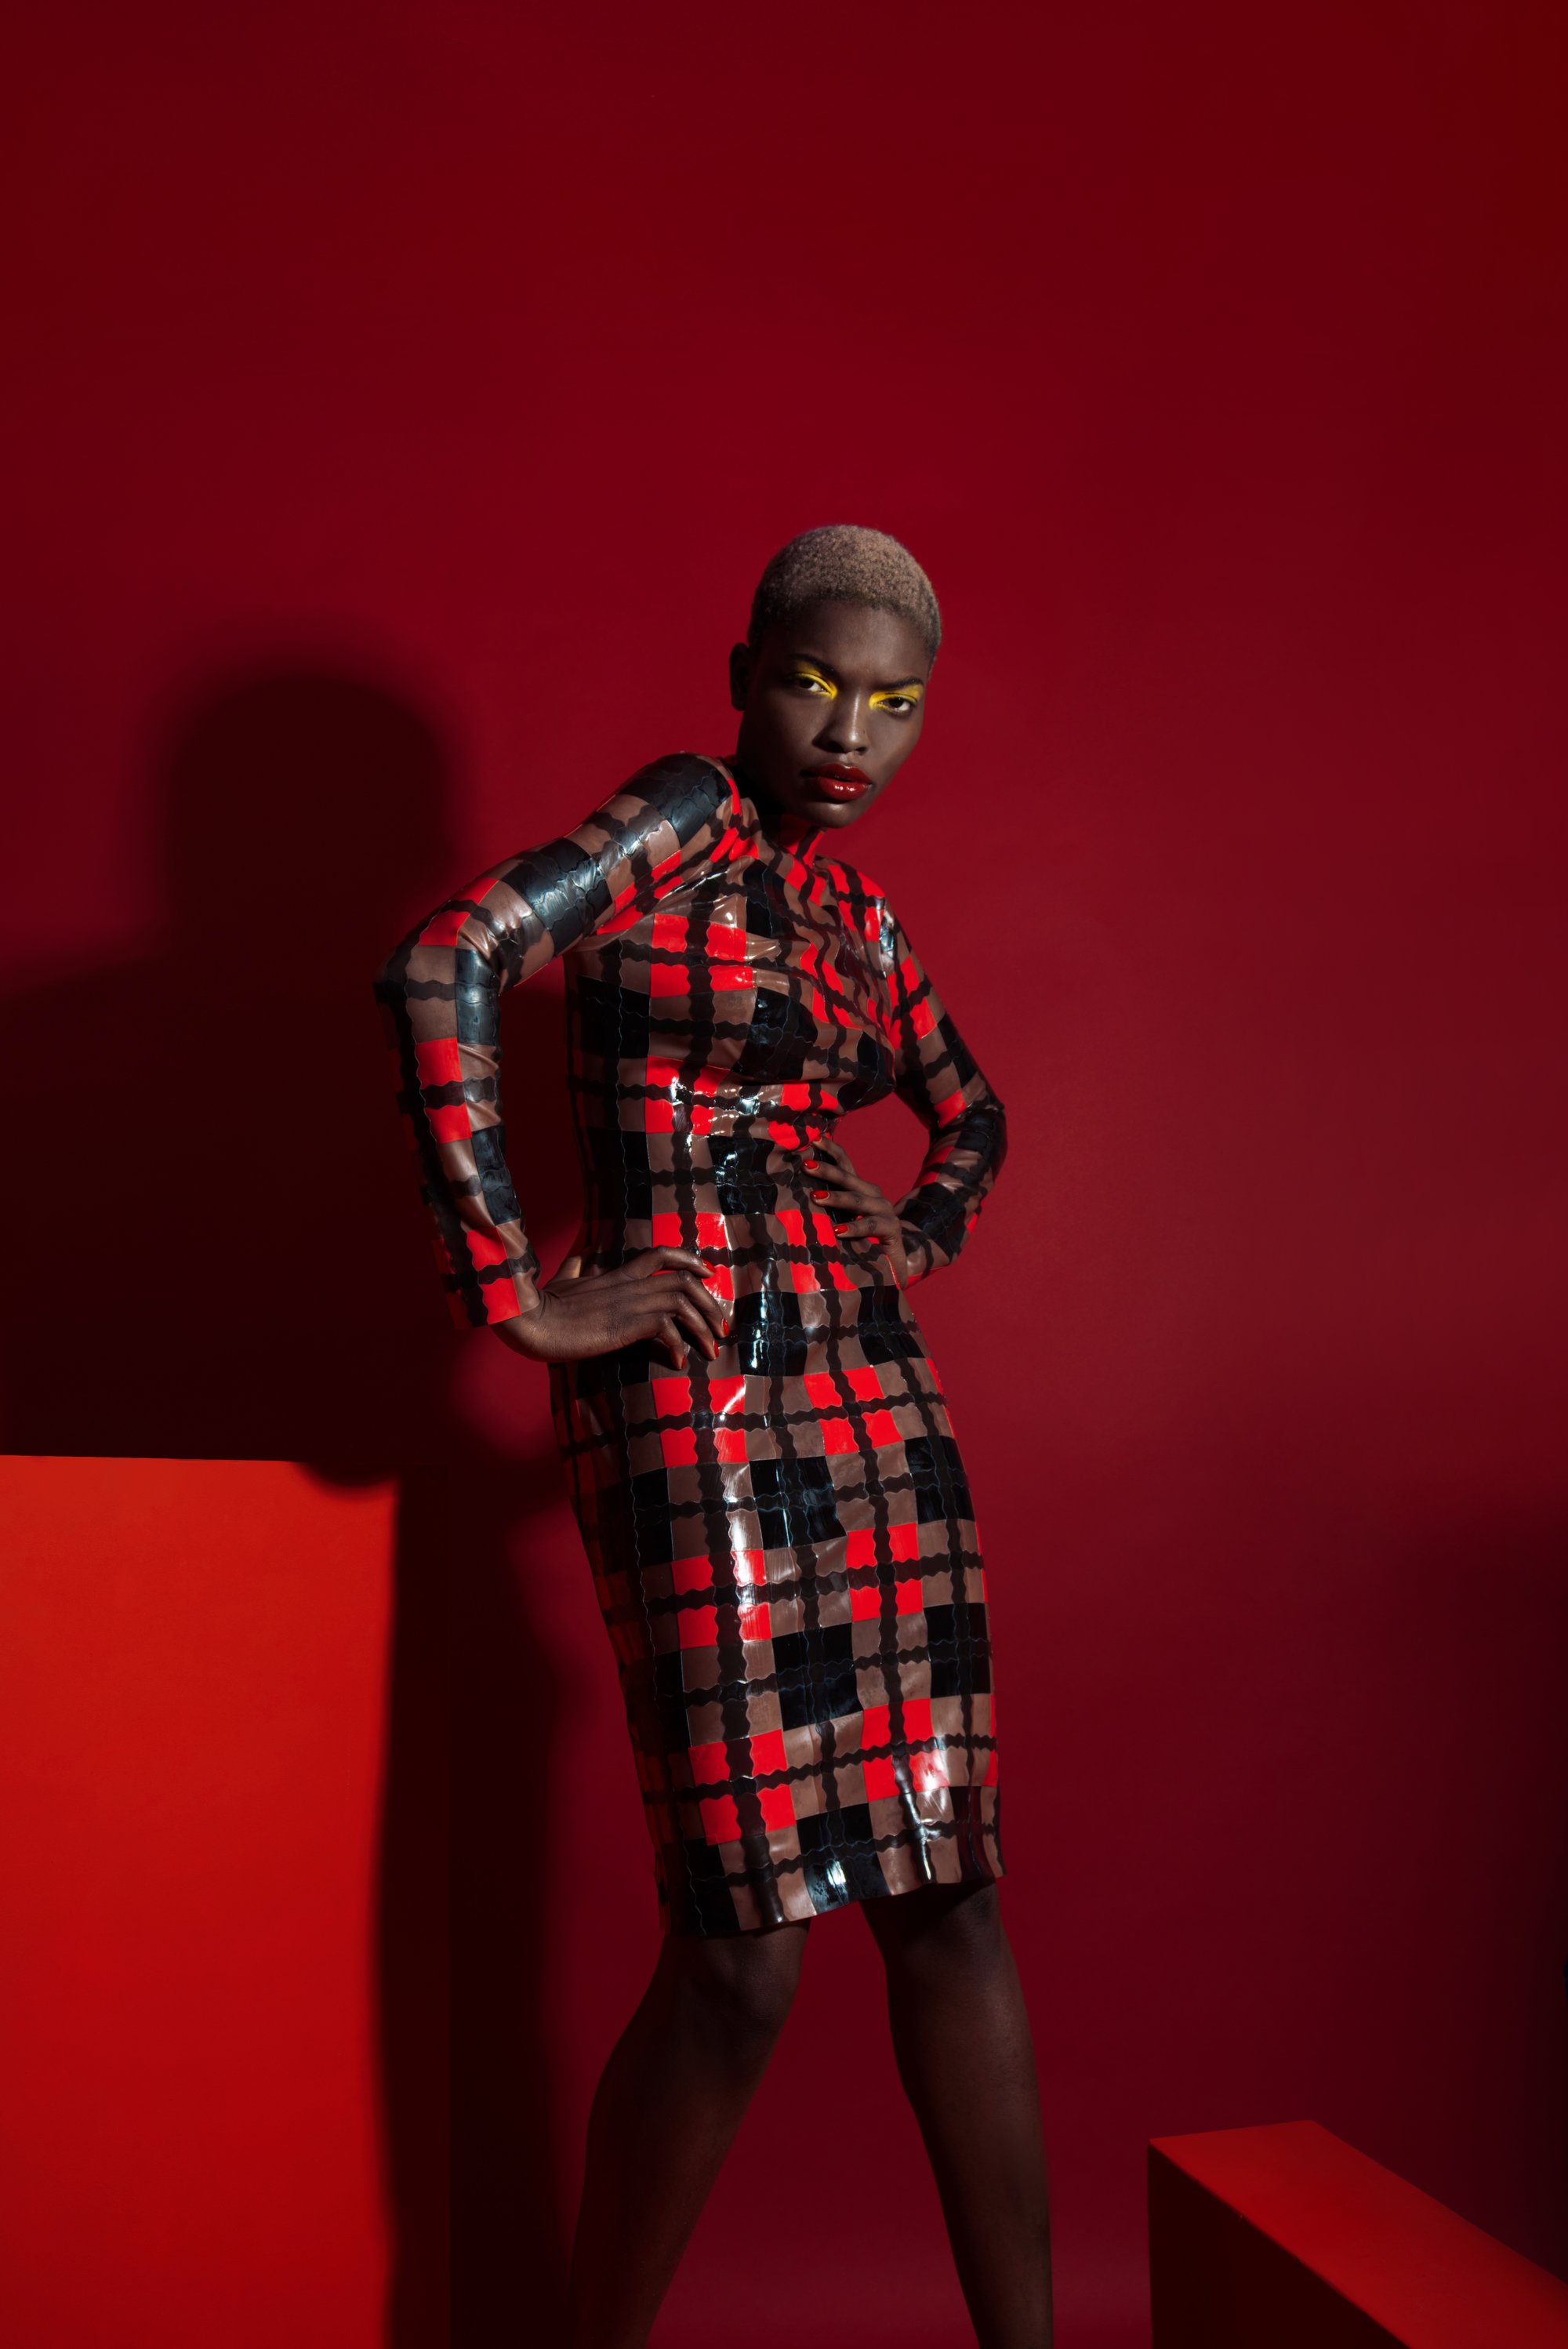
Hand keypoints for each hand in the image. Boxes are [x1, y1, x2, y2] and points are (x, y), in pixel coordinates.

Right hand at [494, 1246, 729, 1367]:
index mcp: (617, 1275)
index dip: (691, 1260)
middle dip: (711, 1304)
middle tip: (720, 1329)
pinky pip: (666, 1328)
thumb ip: (577, 1265)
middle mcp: (629, 1285)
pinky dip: (679, 1345)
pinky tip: (679, 1363)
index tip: (709, 1274)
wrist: (529, 1321)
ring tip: (710, 1350)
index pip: (662, 1254)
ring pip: (682, 1301)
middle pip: (685, 1280)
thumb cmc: (543, 1306)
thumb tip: (583, 1253)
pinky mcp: (625, 1324)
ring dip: (703, 1327)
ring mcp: (628, 1303)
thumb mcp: (563, 1280)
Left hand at [806, 1136, 909, 1286]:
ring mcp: (885, 1211)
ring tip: (816, 1198)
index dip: (831, 1150)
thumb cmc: (861, 1244)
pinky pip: (871, 1226)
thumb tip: (793, 1199)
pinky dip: (854, 1228)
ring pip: (859, 1200)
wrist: (894, 1268)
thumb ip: (826, 1211)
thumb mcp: (841, 1223)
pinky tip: (838, 1231)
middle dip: (826, 1170)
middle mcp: (874, 1196)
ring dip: (837, 1198)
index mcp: (861, 1191)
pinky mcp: (892, 1230)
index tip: (812, 1139)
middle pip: (849, 1178)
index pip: (845, 1164)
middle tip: (805, 1165)